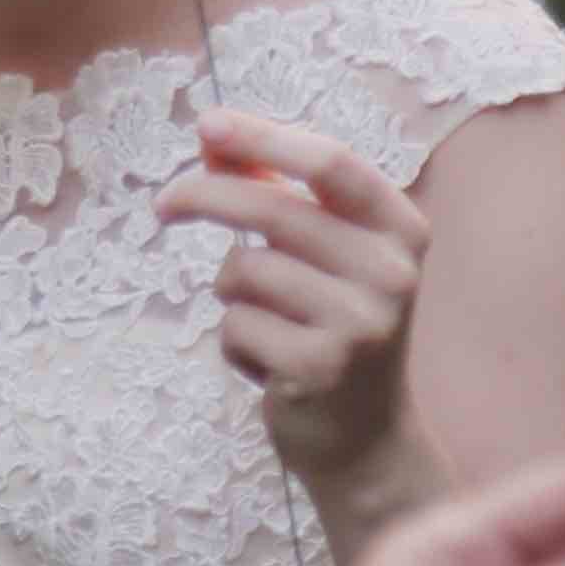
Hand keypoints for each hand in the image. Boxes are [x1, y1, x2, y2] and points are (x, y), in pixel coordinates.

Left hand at [154, 109, 427, 489]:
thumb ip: (279, 195)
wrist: (367, 441)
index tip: (207, 125)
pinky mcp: (321, 367)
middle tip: (163, 204)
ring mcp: (359, 321)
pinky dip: (236, 341)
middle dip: (205, 197)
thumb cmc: (334, 329)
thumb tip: (214, 142)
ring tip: (265, 323)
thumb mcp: (325, 255)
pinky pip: (237, 324)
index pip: (330, 162)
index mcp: (400, 230)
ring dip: (231, 293)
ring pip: (245, 270)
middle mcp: (390, 272)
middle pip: (274, 209)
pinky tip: (271, 365)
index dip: (264, 138)